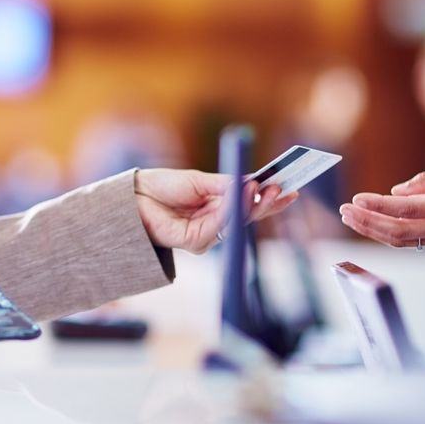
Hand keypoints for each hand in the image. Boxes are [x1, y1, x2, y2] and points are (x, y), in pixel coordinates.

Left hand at [134, 169, 297, 253]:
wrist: (133, 197)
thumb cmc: (162, 187)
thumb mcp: (199, 181)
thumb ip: (226, 185)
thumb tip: (254, 181)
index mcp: (218, 207)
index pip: (250, 205)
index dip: (270, 198)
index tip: (291, 187)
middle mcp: (215, 224)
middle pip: (249, 217)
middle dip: (268, 203)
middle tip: (285, 189)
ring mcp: (206, 235)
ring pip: (237, 222)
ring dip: (252, 204)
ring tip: (265, 186)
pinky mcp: (195, 242)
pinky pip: (220, 225)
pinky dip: (232, 209)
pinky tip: (243, 194)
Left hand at [338, 163, 424, 248]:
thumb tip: (397, 190)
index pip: (407, 209)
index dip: (379, 205)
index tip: (357, 199)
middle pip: (397, 230)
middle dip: (366, 221)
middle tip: (344, 209)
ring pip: (400, 240)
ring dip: (371, 230)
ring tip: (350, 217)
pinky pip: (410, 241)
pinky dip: (387, 234)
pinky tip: (371, 224)